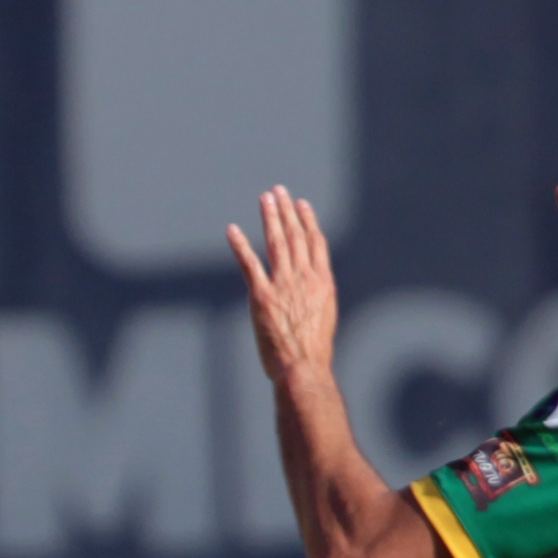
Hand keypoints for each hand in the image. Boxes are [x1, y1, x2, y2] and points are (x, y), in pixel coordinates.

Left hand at [225, 187, 338, 387]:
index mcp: (323, 282)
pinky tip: (233, 230)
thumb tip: (308, 289)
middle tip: (278, 191)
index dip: (307, 220)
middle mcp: (304, 277)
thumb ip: (315, 296)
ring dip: (269, 218)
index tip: (301, 204)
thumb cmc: (313, 351)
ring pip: (276, 242)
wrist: (303, 367)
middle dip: (286, 210)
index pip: (316, 242)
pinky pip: (249, 264)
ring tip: (265, 199)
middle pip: (295, 235)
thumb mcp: (324, 316)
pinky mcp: (262, 296)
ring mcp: (283, 285)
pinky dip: (240, 245)